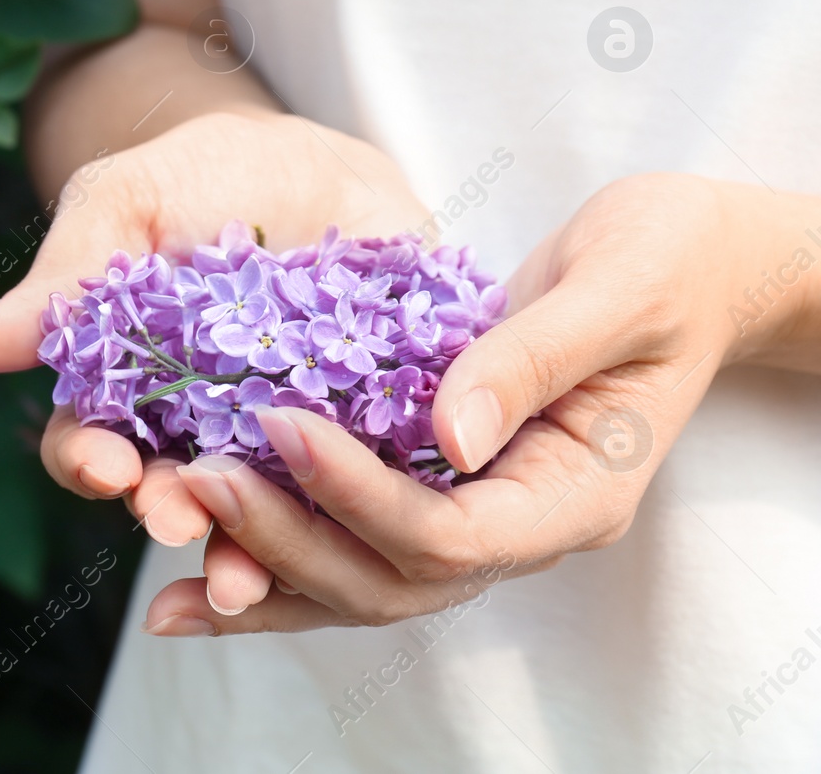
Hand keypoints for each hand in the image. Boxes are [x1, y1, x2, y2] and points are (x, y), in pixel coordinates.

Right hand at [0, 109, 428, 601]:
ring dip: (253, 549)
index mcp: (129, 390)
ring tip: (251, 570)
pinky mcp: (369, 427)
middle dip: (173, 513)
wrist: (314, 157)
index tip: (102, 465)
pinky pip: (359, 479)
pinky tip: (357, 506)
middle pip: (177, 495)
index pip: (94, 448)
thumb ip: (60, 284)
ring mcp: (286, 434)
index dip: (90, 463)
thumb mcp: (122, 207)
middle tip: (177, 517)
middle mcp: (202, 430)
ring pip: (265, 513)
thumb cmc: (199, 176)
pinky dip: (357, 500)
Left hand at [147, 173, 820, 634]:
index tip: (281, 424)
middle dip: (286, 538)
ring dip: (259, 572)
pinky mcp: (429, 488)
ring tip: (163, 554)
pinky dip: (269, 550)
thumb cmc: (666, 260)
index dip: (359, 492)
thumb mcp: (618, 288)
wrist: (678, 267)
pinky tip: (193, 547)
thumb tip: (449, 436)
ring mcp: (471, 517)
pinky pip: (345, 539)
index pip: (451, 535)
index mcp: (573, 495)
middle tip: (194, 480)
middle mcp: (516, 527)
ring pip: (355, 582)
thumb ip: (534, 356)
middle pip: (387, 580)